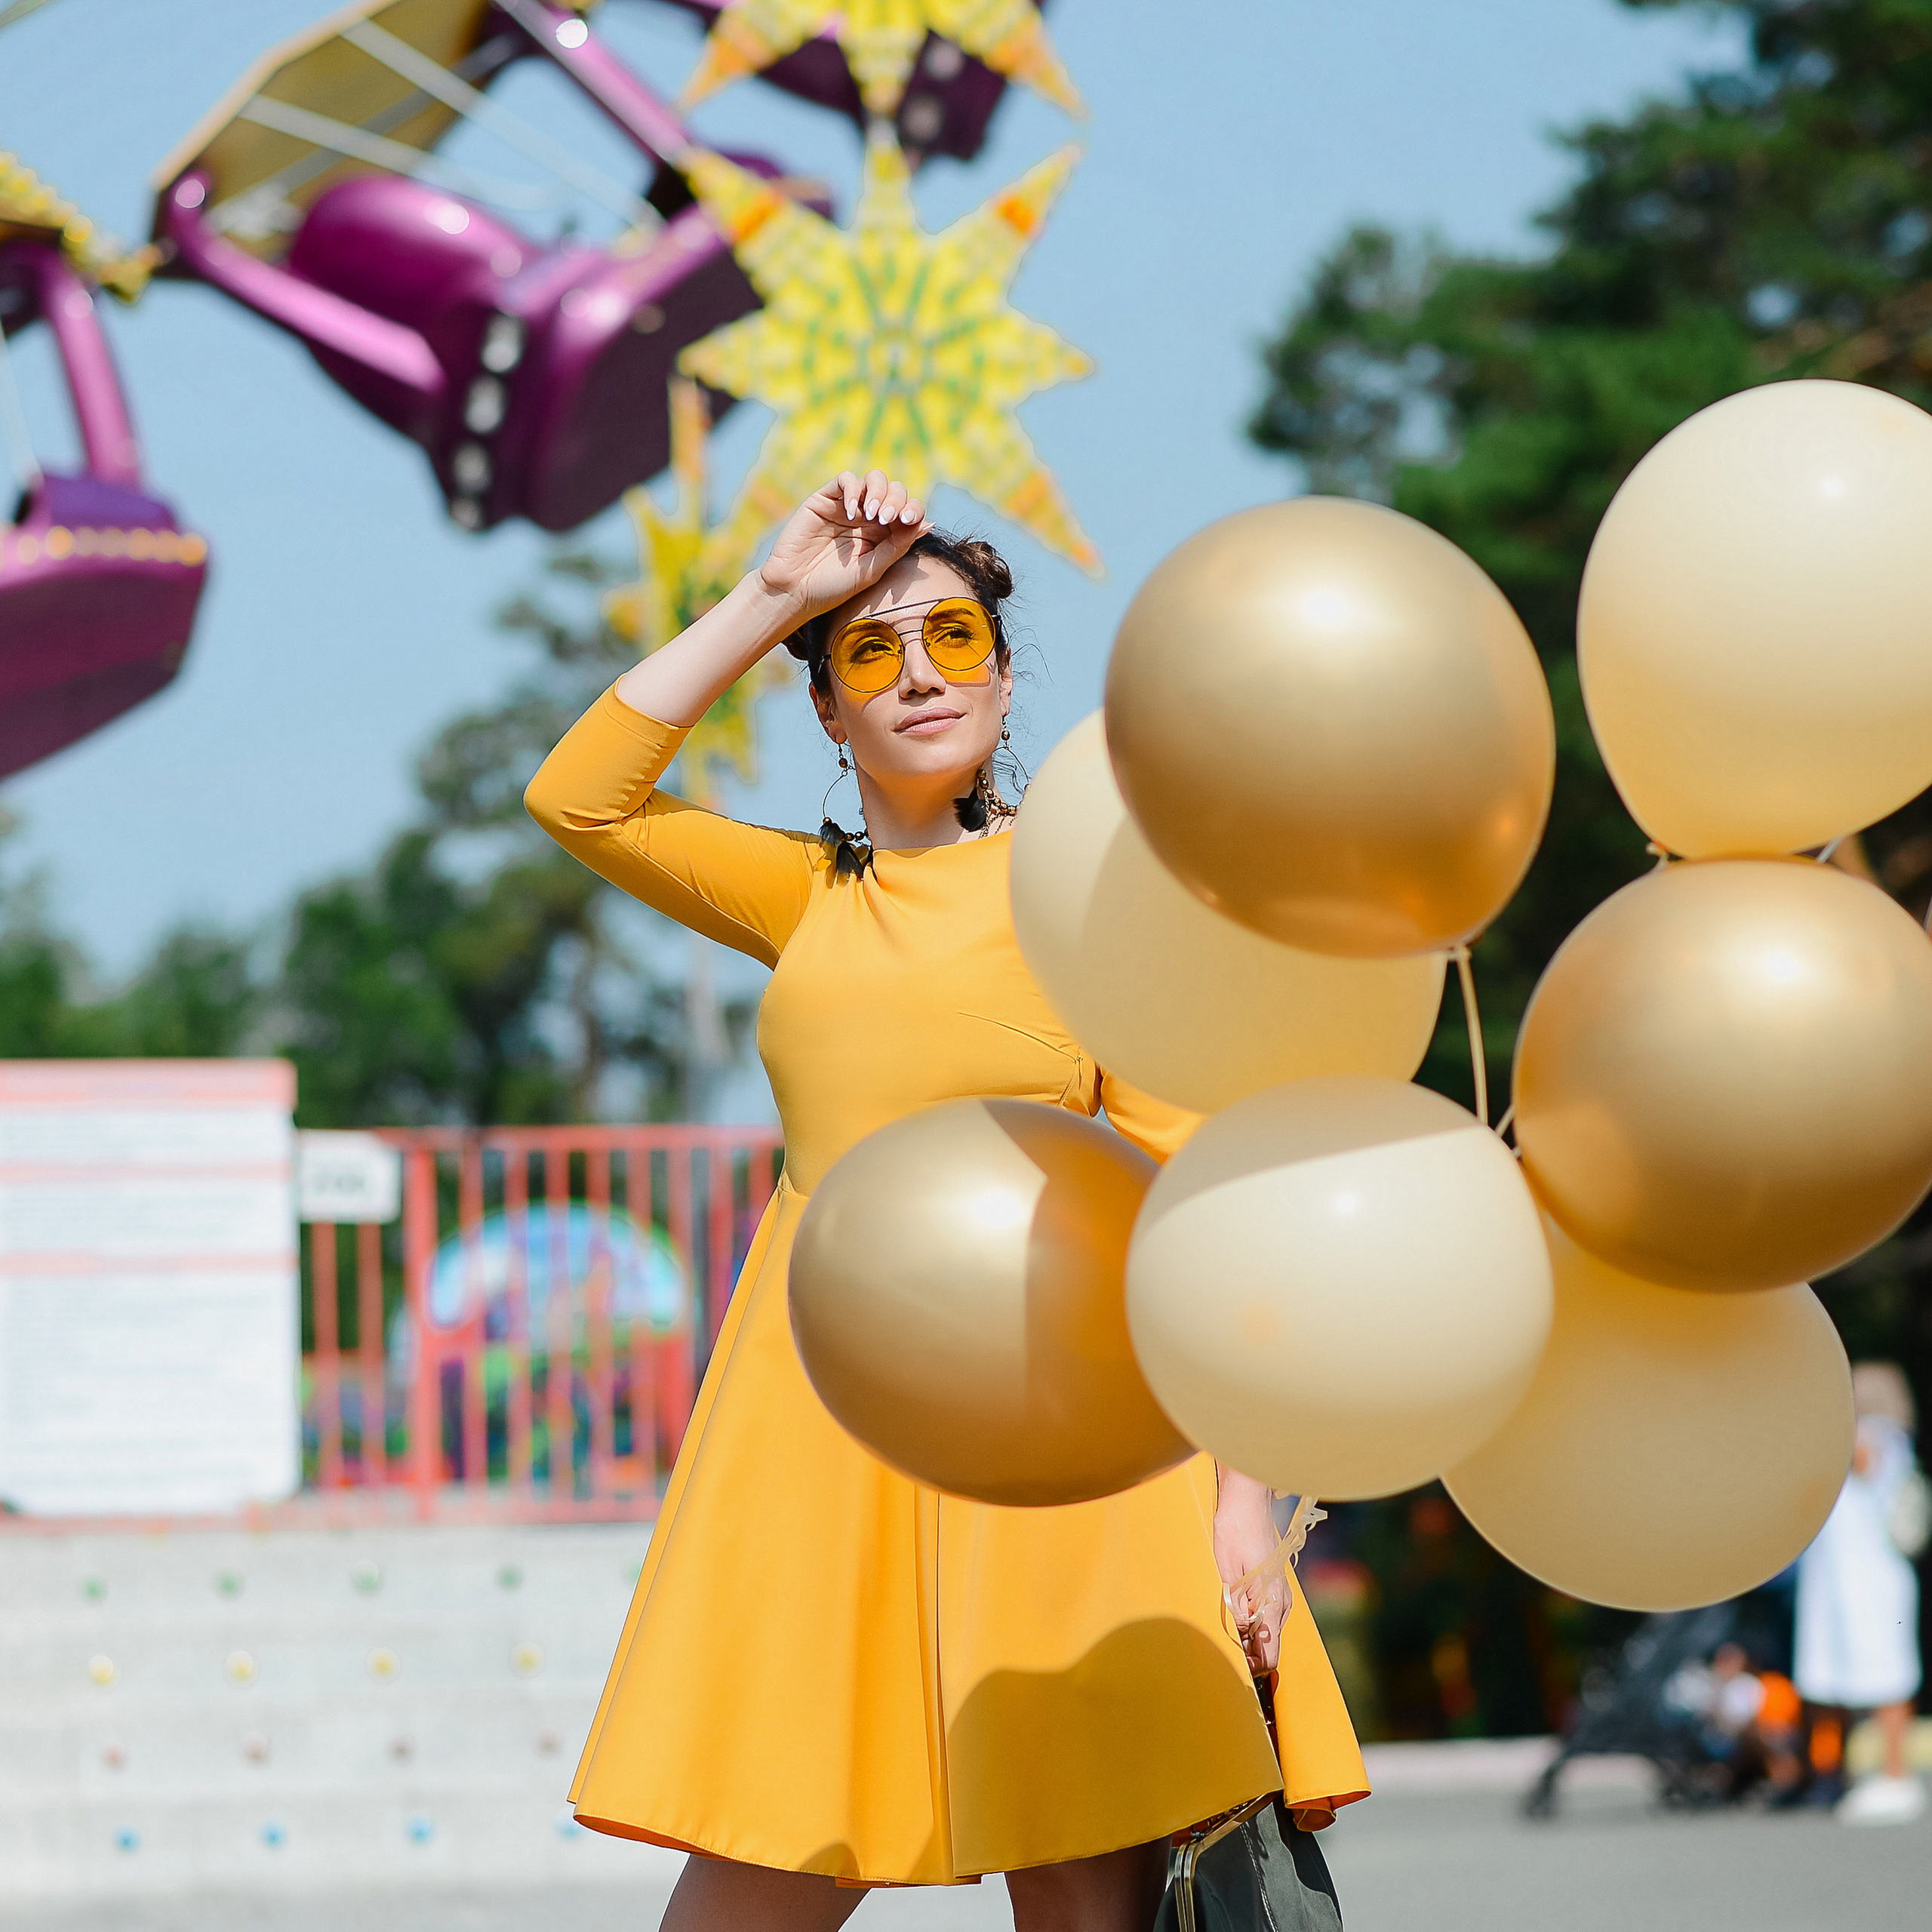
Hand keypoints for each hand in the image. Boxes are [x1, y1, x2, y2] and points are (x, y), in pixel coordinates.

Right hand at [758, 470, 931, 624]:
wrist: (796, 590)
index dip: (913, 509)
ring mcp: (847, 506)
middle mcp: (868, 516)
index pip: (908, 509)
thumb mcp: (873, 569)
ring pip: (874, 479)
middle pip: (895, 490)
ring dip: (879, 492)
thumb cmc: (834, 586)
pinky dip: (853, 490)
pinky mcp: (825, 499)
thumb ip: (898, 545)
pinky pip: (845, 480)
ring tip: (872, 514)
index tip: (908, 521)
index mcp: (885, 533)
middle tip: (887, 519)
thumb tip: (929, 523)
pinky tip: (851, 512)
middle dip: (896, 500)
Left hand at [1215, 1469, 1287, 1674]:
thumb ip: (1236, 1601)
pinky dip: (1259, 1620)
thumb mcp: (1228, 1567)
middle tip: (1239, 1663)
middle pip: (1272, 1637)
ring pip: (1272, 1624)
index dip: (1259, 1663)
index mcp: (1271, 1597)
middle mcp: (1281, 1596)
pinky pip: (1270, 1609)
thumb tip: (1243, 1628)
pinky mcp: (1274, 1577)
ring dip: (1257, 1636)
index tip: (1246, 1673)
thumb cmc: (1235, 1528)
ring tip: (1240, 1646)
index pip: (1270, 1645)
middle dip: (1257, 1653)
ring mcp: (1280, 1587)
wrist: (1247, 1496)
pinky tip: (1245, 1620)